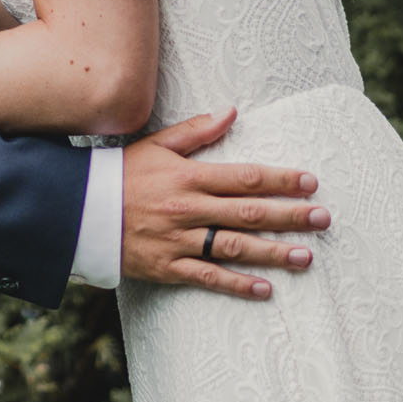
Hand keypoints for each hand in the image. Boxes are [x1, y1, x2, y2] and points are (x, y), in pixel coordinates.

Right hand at [120, 108, 330, 300]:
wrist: (79, 211)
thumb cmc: (122, 173)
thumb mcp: (157, 144)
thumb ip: (197, 131)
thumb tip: (232, 112)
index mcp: (189, 176)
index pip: (244, 177)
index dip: (280, 180)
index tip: (310, 182)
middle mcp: (189, 209)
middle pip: (248, 213)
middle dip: (290, 216)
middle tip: (323, 219)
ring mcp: (179, 240)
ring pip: (235, 248)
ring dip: (273, 252)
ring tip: (306, 256)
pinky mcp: (168, 267)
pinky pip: (208, 278)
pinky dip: (238, 285)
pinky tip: (265, 290)